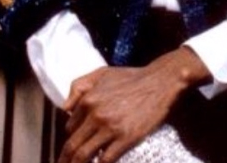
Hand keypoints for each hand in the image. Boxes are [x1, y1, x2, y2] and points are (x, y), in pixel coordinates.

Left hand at [57, 47, 209, 162]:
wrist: (161, 82)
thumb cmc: (132, 77)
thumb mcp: (101, 73)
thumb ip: (78, 86)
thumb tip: (65, 109)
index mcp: (88, 100)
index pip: (70, 127)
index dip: (72, 139)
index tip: (74, 147)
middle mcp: (95, 114)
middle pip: (72, 145)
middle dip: (65, 159)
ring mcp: (110, 127)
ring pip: (84, 154)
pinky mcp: (126, 138)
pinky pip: (106, 159)